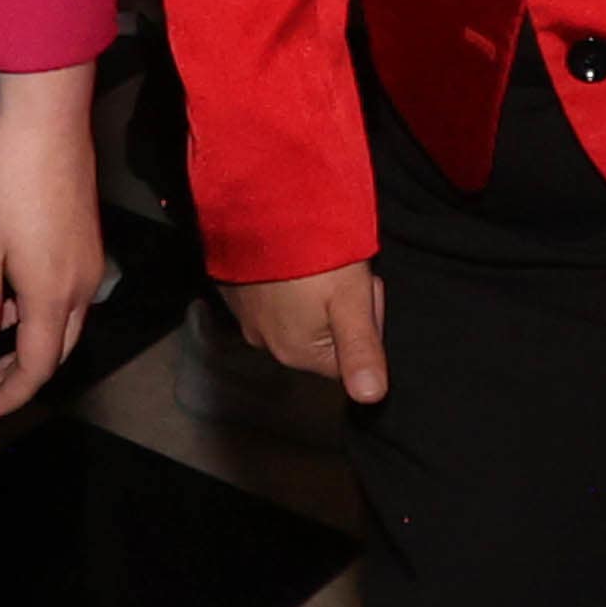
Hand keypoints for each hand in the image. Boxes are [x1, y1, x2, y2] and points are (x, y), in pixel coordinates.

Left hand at [0, 65, 102, 424]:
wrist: (49, 120)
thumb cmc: (8, 181)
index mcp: (53, 295)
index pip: (37, 368)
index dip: (9, 396)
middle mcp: (82, 286)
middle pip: (57, 352)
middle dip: (21, 377)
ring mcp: (90, 262)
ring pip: (65, 324)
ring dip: (30, 345)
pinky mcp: (88, 240)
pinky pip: (69, 296)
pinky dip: (41, 314)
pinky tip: (12, 297)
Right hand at [224, 261, 386, 401]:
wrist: (257, 207)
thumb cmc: (310, 254)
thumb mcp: (349, 300)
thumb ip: (361, 350)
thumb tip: (371, 399)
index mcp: (297, 353)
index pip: (347, 357)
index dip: (362, 322)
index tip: (356, 290)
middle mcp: (265, 344)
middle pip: (322, 338)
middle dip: (336, 309)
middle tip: (337, 273)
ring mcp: (245, 318)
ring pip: (296, 317)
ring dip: (310, 295)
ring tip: (314, 261)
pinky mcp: (234, 292)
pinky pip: (270, 299)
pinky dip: (283, 282)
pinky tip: (291, 258)